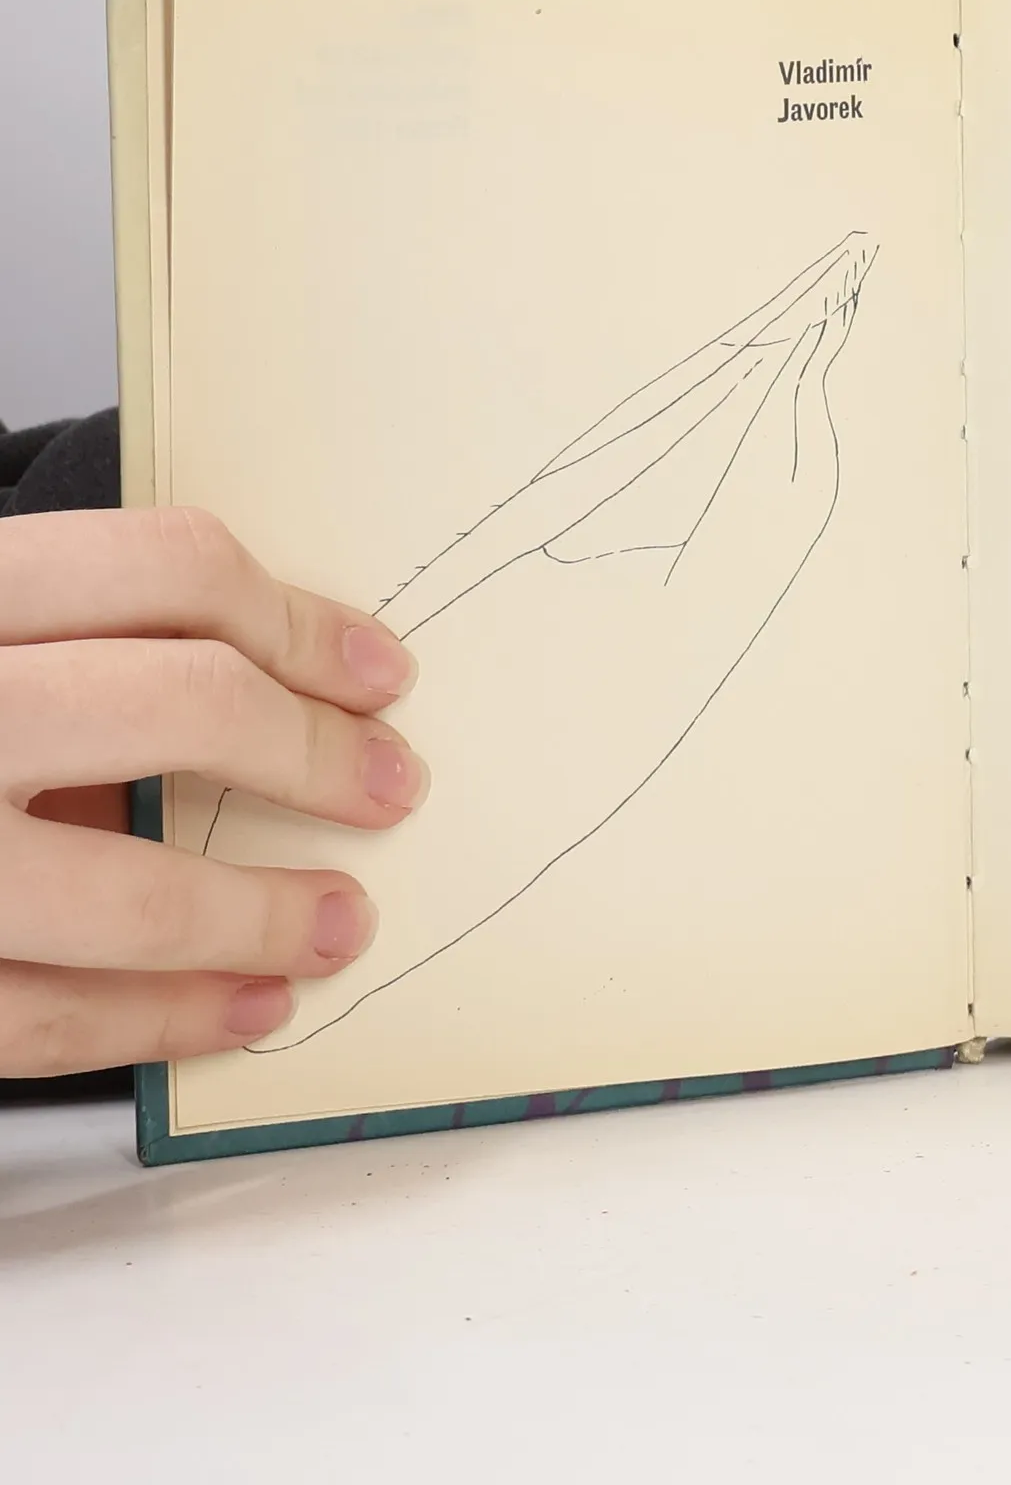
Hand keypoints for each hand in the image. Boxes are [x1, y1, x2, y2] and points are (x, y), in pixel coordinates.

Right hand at [0, 507, 427, 1074]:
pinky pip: (40, 1019)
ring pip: (121, 891)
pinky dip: (163, 1019)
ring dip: (260, 913)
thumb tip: (269, 685)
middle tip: (392, 787)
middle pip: (179, 704)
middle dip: (314, 753)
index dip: (302, 621)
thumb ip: (64, 645)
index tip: (381, 673)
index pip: (167, 569)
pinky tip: (245, 1006)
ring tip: (342, 922)